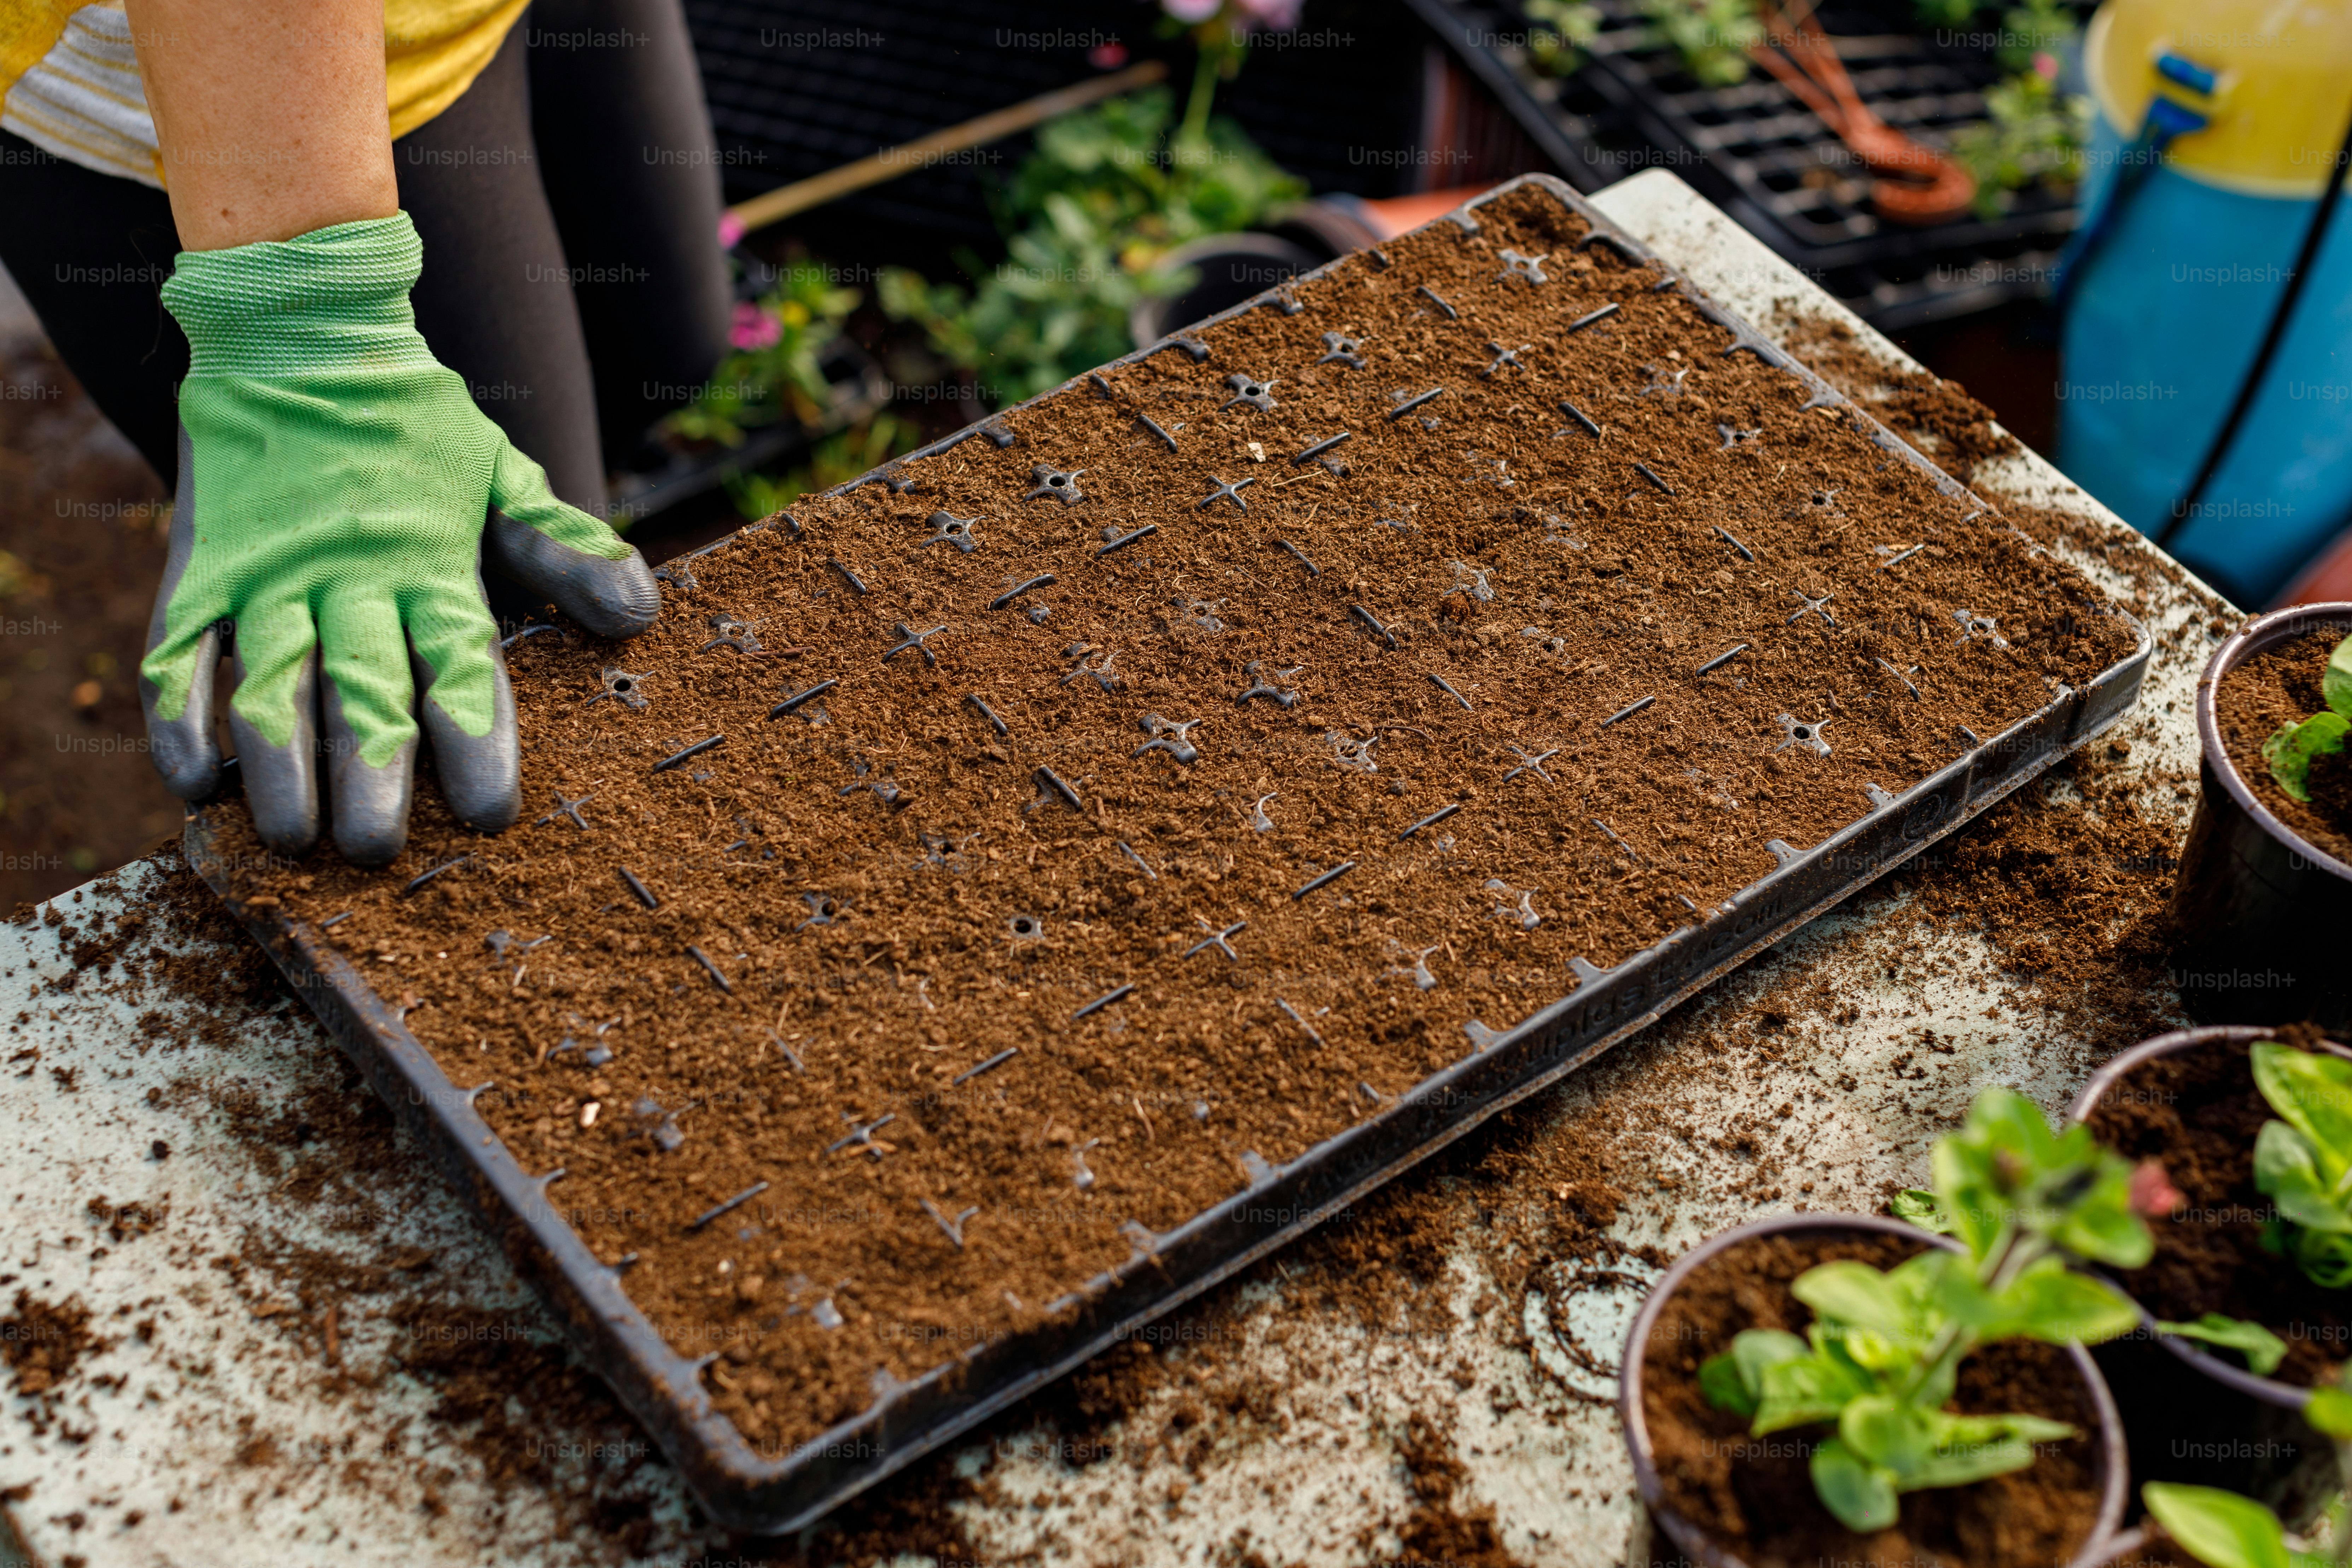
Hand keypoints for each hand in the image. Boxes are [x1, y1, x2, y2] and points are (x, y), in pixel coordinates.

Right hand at [140, 214, 658, 865]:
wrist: (300, 329)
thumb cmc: (415, 423)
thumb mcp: (501, 474)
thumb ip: (565, 547)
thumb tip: (642, 614)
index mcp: (429, 563)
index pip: (462, 665)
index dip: (477, 740)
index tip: (490, 814)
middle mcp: (347, 575)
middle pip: (363, 690)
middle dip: (372, 776)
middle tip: (380, 852)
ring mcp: (266, 572)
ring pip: (270, 683)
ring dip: (281, 767)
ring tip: (295, 840)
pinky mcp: (199, 566)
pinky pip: (177, 652)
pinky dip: (181, 717)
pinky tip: (197, 783)